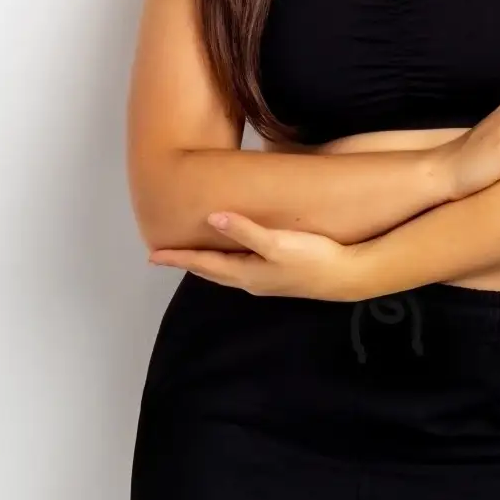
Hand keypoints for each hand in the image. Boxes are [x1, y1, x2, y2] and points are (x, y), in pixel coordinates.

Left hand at [148, 213, 368, 301]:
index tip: (153, 255)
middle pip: (212, 271)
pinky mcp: (280, 276)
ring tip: (194, 255)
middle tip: (166, 255)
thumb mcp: (276, 243)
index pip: (204, 264)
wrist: (346, 276)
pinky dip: (228, 261)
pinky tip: (236, 254)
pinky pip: (242, 268)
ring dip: (208, 264)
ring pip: (227, 272)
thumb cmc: (311, 258)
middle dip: (189, 263)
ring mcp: (266, 281)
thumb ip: (245, 230)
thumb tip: (211, 218)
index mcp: (245, 272)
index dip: (179, 258)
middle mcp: (251, 280)